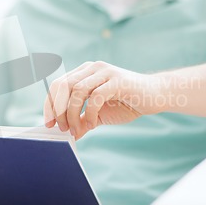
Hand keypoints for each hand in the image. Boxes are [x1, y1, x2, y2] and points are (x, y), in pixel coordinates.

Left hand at [44, 61, 160, 138]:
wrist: (156, 96)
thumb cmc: (127, 103)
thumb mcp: (99, 115)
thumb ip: (83, 121)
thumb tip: (69, 135)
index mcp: (85, 72)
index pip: (58, 85)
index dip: (49, 105)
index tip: (49, 124)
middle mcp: (92, 68)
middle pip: (63, 85)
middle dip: (57, 109)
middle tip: (61, 128)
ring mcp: (105, 72)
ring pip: (77, 90)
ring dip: (72, 113)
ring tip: (76, 129)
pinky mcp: (118, 80)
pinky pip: (96, 96)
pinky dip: (89, 113)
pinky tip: (91, 124)